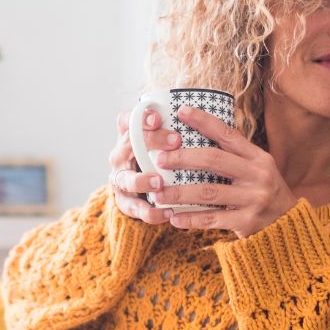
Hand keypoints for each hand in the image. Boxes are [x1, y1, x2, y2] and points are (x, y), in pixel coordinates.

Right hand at [108, 108, 179, 224]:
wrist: (145, 190)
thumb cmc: (163, 158)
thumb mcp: (167, 142)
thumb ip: (177, 131)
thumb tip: (209, 116)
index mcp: (128, 136)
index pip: (127, 120)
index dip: (140, 118)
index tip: (158, 117)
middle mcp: (120, 156)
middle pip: (128, 145)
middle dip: (151, 142)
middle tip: (176, 141)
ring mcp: (120, 179)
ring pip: (125, 179)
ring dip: (141, 180)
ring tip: (159, 183)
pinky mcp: (125, 202)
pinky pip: (134, 208)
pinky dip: (150, 212)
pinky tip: (168, 213)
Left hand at [153, 106, 299, 238]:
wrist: (289, 223)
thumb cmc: (262, 190)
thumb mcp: (257, 168)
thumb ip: (233, 155)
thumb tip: (197, 133)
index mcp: (258, 157)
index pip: (227, 134)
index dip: (204, 121)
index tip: (181, 111)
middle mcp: (257, 175)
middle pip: (214, 160)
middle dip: (183, 158)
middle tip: (160, 160)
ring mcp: (253, 199)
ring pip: (208, 192)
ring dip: (179, 193)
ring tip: (158, 194)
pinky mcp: (247, 222)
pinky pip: (212, 219)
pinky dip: (190, 218)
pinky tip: (173, 218)